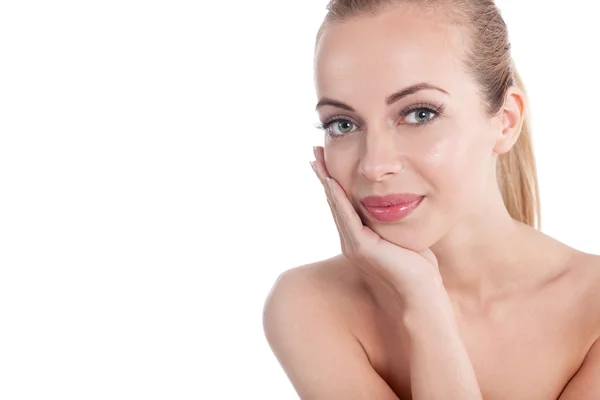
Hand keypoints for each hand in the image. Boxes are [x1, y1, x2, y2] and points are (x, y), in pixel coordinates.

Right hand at [311, 146, 444, 303]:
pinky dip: (339, 198)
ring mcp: (353, 245)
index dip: (333, 182)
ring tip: (317, 161)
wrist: (422, 293)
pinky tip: (333, 181)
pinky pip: (347, 217)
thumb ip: (392, 221)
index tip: (326, 161)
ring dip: (326, 181)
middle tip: (314, 153)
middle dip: (324, 176)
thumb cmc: (418, 268)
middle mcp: (350, 241)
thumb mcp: (402, 236)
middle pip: (334, 202)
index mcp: (358, 239)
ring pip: (336, 206)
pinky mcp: (361, 248)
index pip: (342, 204)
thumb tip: (398, 201)